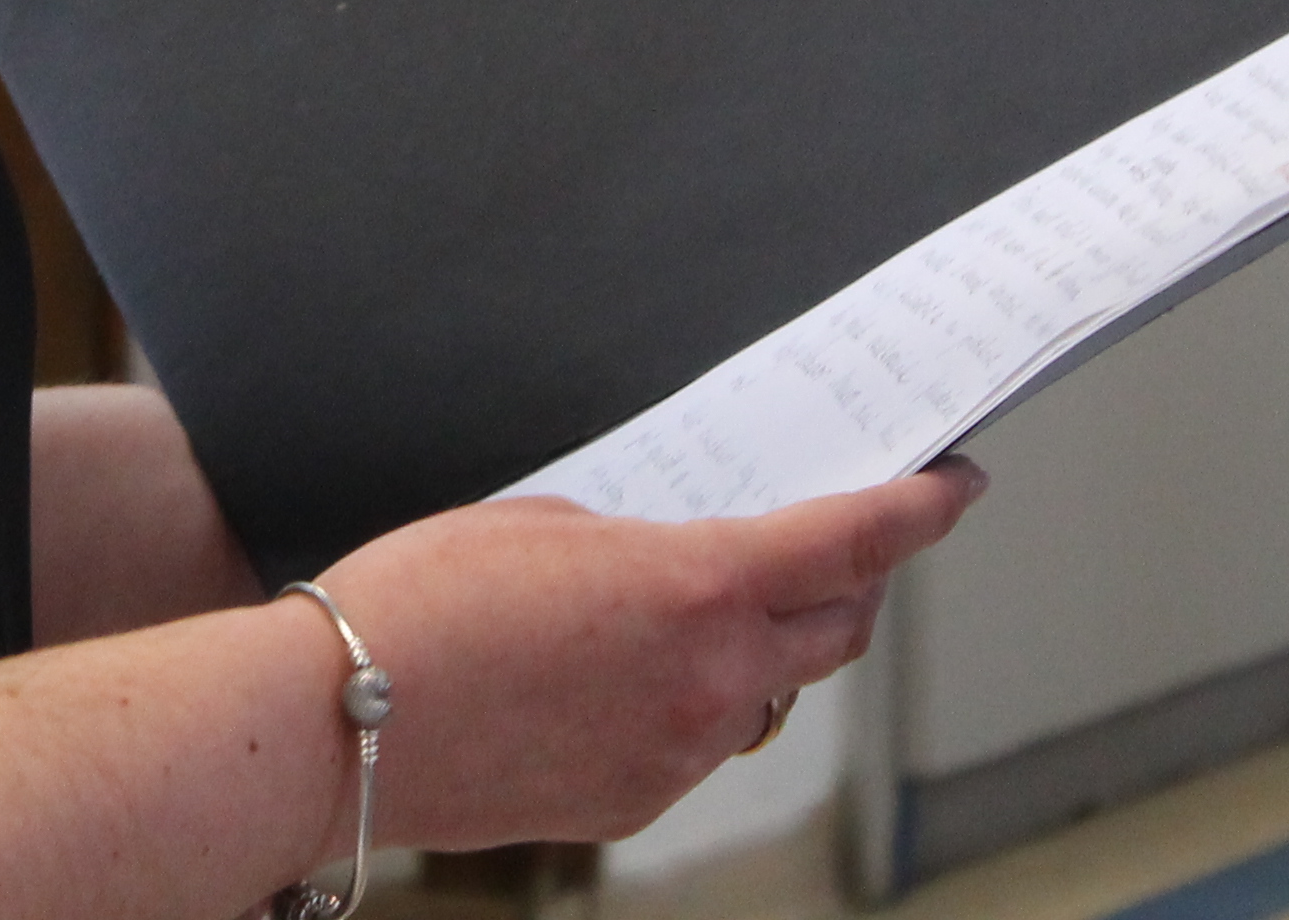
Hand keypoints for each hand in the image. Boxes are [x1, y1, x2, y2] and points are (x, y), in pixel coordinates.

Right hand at [301, 460, 985, 850]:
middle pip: (835, 631)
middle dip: (852, 580)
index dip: (920, 510)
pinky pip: (702, 743)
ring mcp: (677, 756)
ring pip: (768, 694)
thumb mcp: (539, 522)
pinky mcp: (634, 802)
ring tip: (696, 608)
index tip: (954, 486)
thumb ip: (636, 543)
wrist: (335, 728)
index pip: (852, 544)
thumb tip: (667, 572)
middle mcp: (710, 684)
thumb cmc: (419, 607)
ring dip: (764, 648)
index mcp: (696, 589)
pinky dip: (693, 700)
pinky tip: (622, 673)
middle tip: (839, 542)